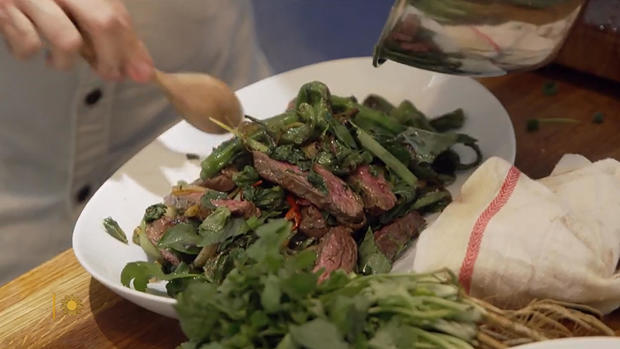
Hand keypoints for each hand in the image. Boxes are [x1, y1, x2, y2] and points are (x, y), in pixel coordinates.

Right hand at [0, 0, 153, 81]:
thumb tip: (140, 69)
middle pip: (103, 22)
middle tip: (109, 74)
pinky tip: (30, 44)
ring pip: (67, 40)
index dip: (133, 47)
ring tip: (57, 58)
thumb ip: (109, 32)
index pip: (116, 14)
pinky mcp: (2, 10)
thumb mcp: (77, 7)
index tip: (142, 73)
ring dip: (66, 61)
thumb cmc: (44, 0)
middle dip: (112, 57)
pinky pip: (27, 45)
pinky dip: (29, 52)